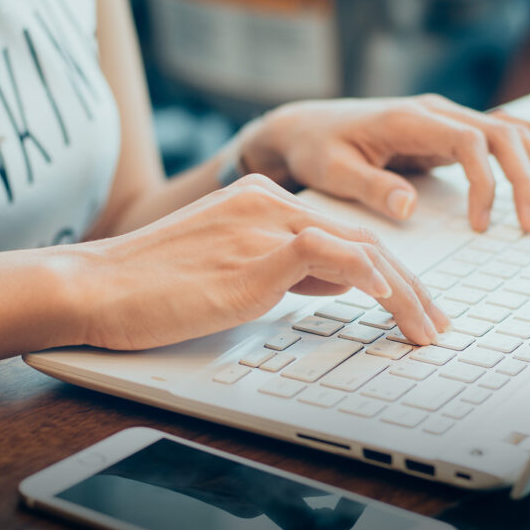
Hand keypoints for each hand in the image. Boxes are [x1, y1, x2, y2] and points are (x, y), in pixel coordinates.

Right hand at [64, 174, 448, 349]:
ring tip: (426, 328)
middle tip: (435, 322)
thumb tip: (338, 281)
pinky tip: (391, 300)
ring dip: (403, 294)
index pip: (343, 234)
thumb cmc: (152, 287)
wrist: (95, 286)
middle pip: (361, 241)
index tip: (412, 303)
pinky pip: (327, 256)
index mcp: (261, 200)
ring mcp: (261, 226)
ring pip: (358, 250)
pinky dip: (367, 276)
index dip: (388, 272)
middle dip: (410, 287)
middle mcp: (267, 203)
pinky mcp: (253, 256)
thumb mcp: (230, 270)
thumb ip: (284, 267)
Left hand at [238, 94, 529, 231]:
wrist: (304, 127)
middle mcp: (433, 111)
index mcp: (408, 119)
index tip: (483, 225)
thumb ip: (371, 187)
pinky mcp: (443, 131)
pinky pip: (496, 131)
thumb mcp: (333, 172)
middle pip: (502, 135)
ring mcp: (442, 118)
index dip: (487, 183)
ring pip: (508, 132)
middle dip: (529, 178)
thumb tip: (410, 206)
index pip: (471, 141)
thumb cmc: (316, 149)